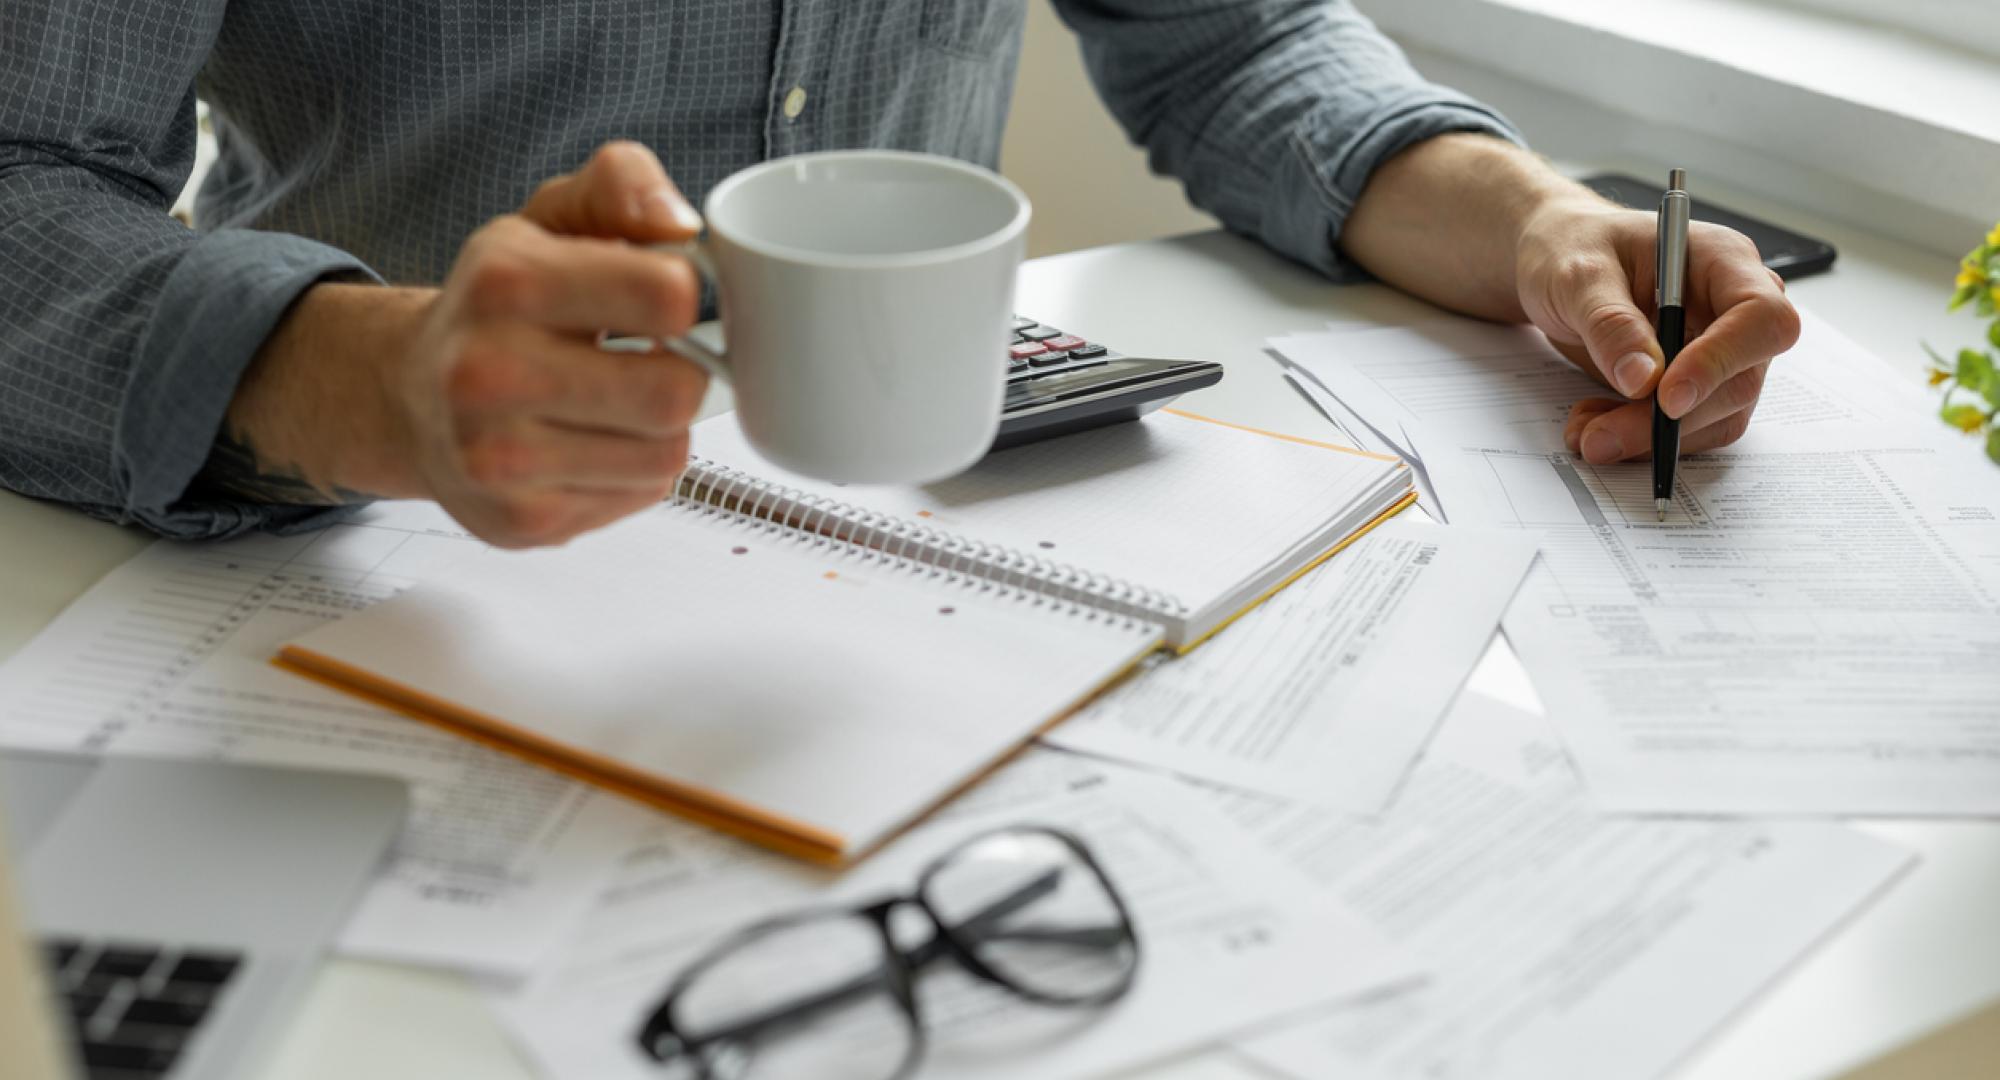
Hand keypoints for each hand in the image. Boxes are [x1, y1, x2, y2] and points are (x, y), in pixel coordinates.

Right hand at [391, 142, 709, 546]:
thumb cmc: (498, 306)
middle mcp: (489, 373)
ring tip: (614, 402)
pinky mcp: (521, 521)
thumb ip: (620, 185)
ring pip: (665, 453)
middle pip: (675, 393)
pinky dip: (631, 471)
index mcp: (505, 282)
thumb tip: (680, 225)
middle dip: (682, 372)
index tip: (669, 297)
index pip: (666, 295)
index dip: (688, 294)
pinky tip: (589, 443)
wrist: (410, 397)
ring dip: (659, 427)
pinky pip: (639, 496)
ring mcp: (499, 458)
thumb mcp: (549, 219)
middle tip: (652, 358)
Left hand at [1513, 200, 1801, 463]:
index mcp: (1723, 261)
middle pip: (1739, 381)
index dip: (1722, 362)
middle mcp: (1733, 309)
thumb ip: (1610, 323)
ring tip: (1586, 432)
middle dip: (1670, 421)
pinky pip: (1687, 429)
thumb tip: (1644, 379)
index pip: (1761, 318)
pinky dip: (1641, 440)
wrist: (1555, 263)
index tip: (1667, 396)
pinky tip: (1595, 424)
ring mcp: (1720, 351)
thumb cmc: (1572, 249)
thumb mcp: (1577, 275)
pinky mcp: (1695, 386)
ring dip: (1650, 439)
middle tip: (1601, 438)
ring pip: (1715, 418)